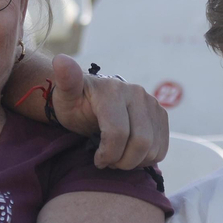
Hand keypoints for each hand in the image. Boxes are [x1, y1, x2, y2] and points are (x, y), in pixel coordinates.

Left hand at [49, 54, 168, 168]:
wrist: (90, 99)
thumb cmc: (75, 102)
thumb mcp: (65, 95)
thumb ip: (65, 80)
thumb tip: (60, 60)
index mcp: (114, 90)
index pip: (118, 133)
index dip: (108, 154)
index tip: (97, 160)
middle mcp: (137, 94)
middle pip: (141, 143)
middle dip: (123, 161)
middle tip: (108, 161)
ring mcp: (152, 104)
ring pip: (153, 148)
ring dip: (134, 162)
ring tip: (117, 156)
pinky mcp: (161, 115)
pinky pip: (162, 148)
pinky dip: (146, 158)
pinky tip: (130, 153)